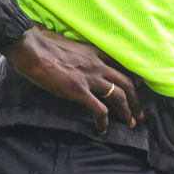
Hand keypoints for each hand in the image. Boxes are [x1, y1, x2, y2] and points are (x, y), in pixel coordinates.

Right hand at [0, 23, 144, 135]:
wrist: (33, 50)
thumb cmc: (43, 43)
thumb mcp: (67, 43)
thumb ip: (75, 51)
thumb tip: (71, 55)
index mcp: (93, 51)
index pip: (118, 62)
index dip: (128, 75)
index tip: (135, 86)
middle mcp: (97, 64)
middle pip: (125, 81)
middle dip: (135, 98)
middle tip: (139, 112)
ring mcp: (90, 78)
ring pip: (118, 95)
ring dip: (127, 111)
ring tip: (130, 123)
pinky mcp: (80, 92)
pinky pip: (99, 109)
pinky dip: (103, 122)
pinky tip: (102, 130)